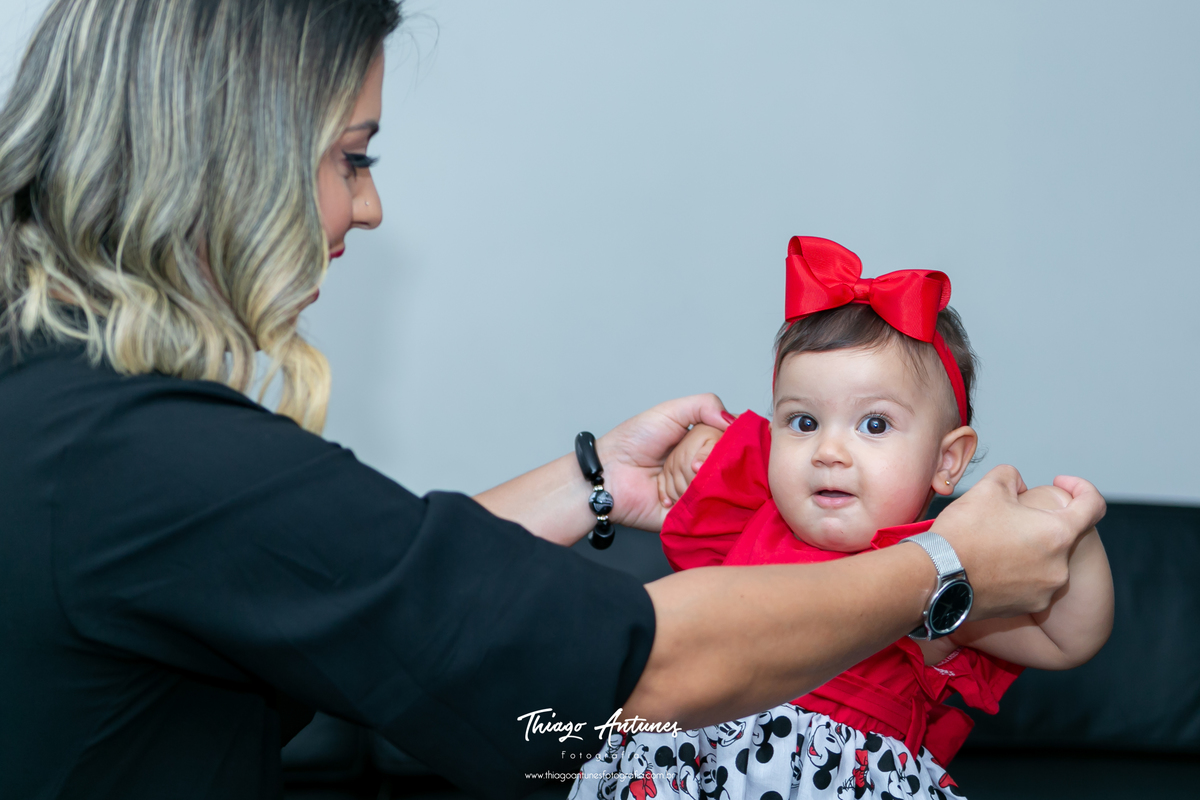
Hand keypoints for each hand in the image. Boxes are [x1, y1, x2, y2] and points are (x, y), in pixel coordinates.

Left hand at [597, 395, 731, 530]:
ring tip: (665, 476)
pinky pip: (704, 509)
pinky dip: (684, 497)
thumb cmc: (633, 442)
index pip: (733, 441)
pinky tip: (667, 495)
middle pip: (727, 464)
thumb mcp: (669, 411)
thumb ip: (704, 405)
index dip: (725, 440)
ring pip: (716, 486)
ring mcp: (700, 493)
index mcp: (706, 444)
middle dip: (700, 458)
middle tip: (680, 460)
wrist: (607, 474)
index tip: (709, 438)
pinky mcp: (691, 517)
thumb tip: (733, 421)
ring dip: (687, 478)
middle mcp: (706, 469)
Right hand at [929, 466, 1105, 619]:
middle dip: (1040, 521)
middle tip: (1007, 516)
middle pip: (1063, 534)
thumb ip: (1011, 476)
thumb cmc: (963, 531)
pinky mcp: (1028, 605)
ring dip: (1030, 547)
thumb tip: (1019, 486)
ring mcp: (1045, 590)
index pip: (1094, 505)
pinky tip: (992, 564)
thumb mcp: (987, 488)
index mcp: (1058, 534)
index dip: (1081, 487)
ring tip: (995, 542)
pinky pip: (1032, 581)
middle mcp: (1059, 566)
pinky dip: (1019, 570)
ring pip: (1046, 559)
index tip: (1061, 483)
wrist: (936, 577)